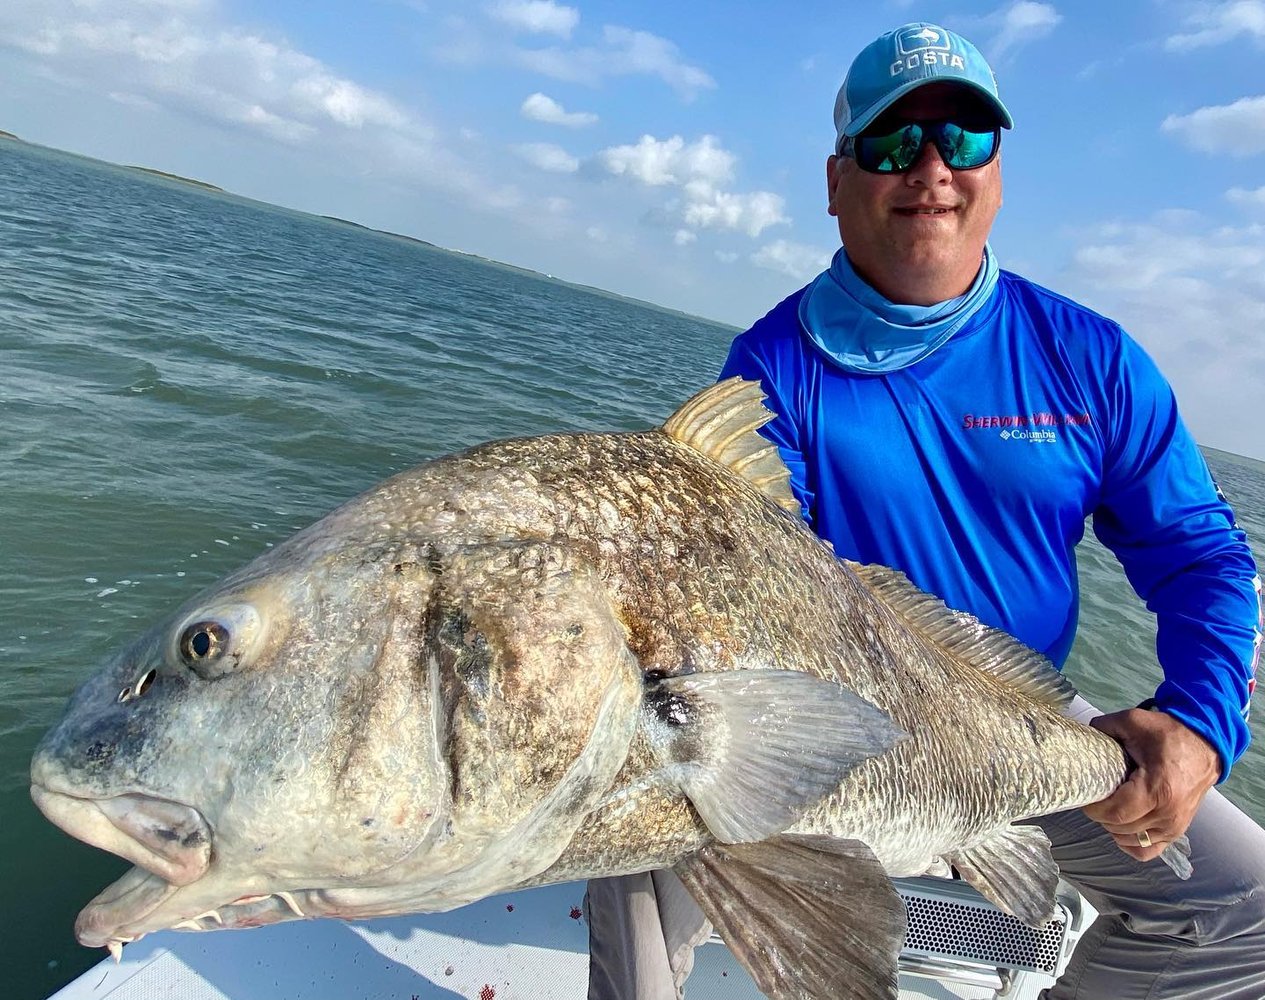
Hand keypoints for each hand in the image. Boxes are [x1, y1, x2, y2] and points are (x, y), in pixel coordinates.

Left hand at [1081, 708, 1218, 861]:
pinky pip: (1147, 851)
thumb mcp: (1134, 721)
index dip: (1094, 808)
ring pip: (1131, 840)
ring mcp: (1174, 826)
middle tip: (1095, 797)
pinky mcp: (1177, 831)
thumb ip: (1104, 726)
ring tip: (1108, 807)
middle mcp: (1168, 813)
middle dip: (1101, 815)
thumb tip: (1083, 735)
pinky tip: (1121, 827)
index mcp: (1158, 789)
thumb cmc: (1170, 734)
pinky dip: (1130, 843)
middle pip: (1120, 827)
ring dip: (1113, 827)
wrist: (1204, 745)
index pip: (1116, 813)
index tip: (1086, 795)